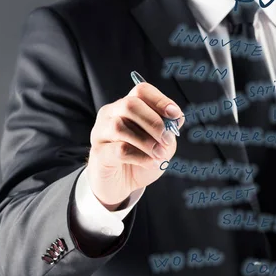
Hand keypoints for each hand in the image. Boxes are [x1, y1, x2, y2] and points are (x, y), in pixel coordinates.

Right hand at [85, 83, 183, 209]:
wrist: (122, 185)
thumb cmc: (142, 159)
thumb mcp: (162, 143)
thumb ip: (168, 129)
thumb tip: (176, 118)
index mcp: (127, 106)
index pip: (141, 91)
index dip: (160, 100)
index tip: (175, 115)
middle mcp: (110, 114)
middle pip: (130, 104)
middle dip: (154, 122)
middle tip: (167, 140)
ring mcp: (100, 132)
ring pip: (120, 126)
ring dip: (146, 141)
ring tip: (160, 154)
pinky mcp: (98, 153)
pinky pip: (118, 150)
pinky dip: (140, 157)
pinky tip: (151, 163)